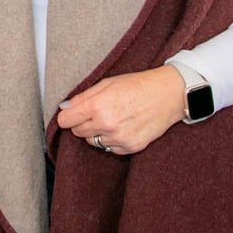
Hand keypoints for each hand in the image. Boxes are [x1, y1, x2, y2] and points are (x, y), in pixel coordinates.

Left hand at [55, 65, 185, 154]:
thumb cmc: (137, 85)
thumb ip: (82, 97)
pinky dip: (112, 140)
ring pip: (93, 142)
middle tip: (97, 112)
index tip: (72, 113)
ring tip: (113, 118)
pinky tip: (123, 126)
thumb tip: (64, 108)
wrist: (167, 94)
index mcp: (97, 106)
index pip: (65, 120)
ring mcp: (119, 138)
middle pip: (77, 132)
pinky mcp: (130, 147)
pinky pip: (110, 148)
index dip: (68, 115)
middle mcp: (106, 125)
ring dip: (97, 132)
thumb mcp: (106, 83)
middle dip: (83, 123)